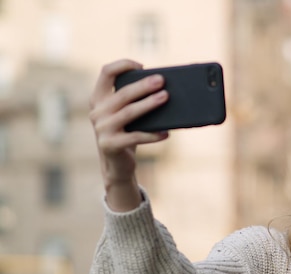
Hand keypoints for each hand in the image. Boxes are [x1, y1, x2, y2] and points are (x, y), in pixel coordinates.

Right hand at [89, 59, 169, 210]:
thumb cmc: (126, 133)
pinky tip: (166, 133)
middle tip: (161, 81)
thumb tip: (163, 88)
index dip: (123, 65)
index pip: (106, 73)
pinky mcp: (110, 145)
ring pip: (129, 112)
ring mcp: (101, 129)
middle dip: (143, 86)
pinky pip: (135, 137)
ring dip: (149, 104)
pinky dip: (152, 134)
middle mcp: (96, 112)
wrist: (117, 165)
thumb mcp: (125, 114)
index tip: (142, 65)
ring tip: (165, 97)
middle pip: (122, 94)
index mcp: (99, 99)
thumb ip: (133, 100)